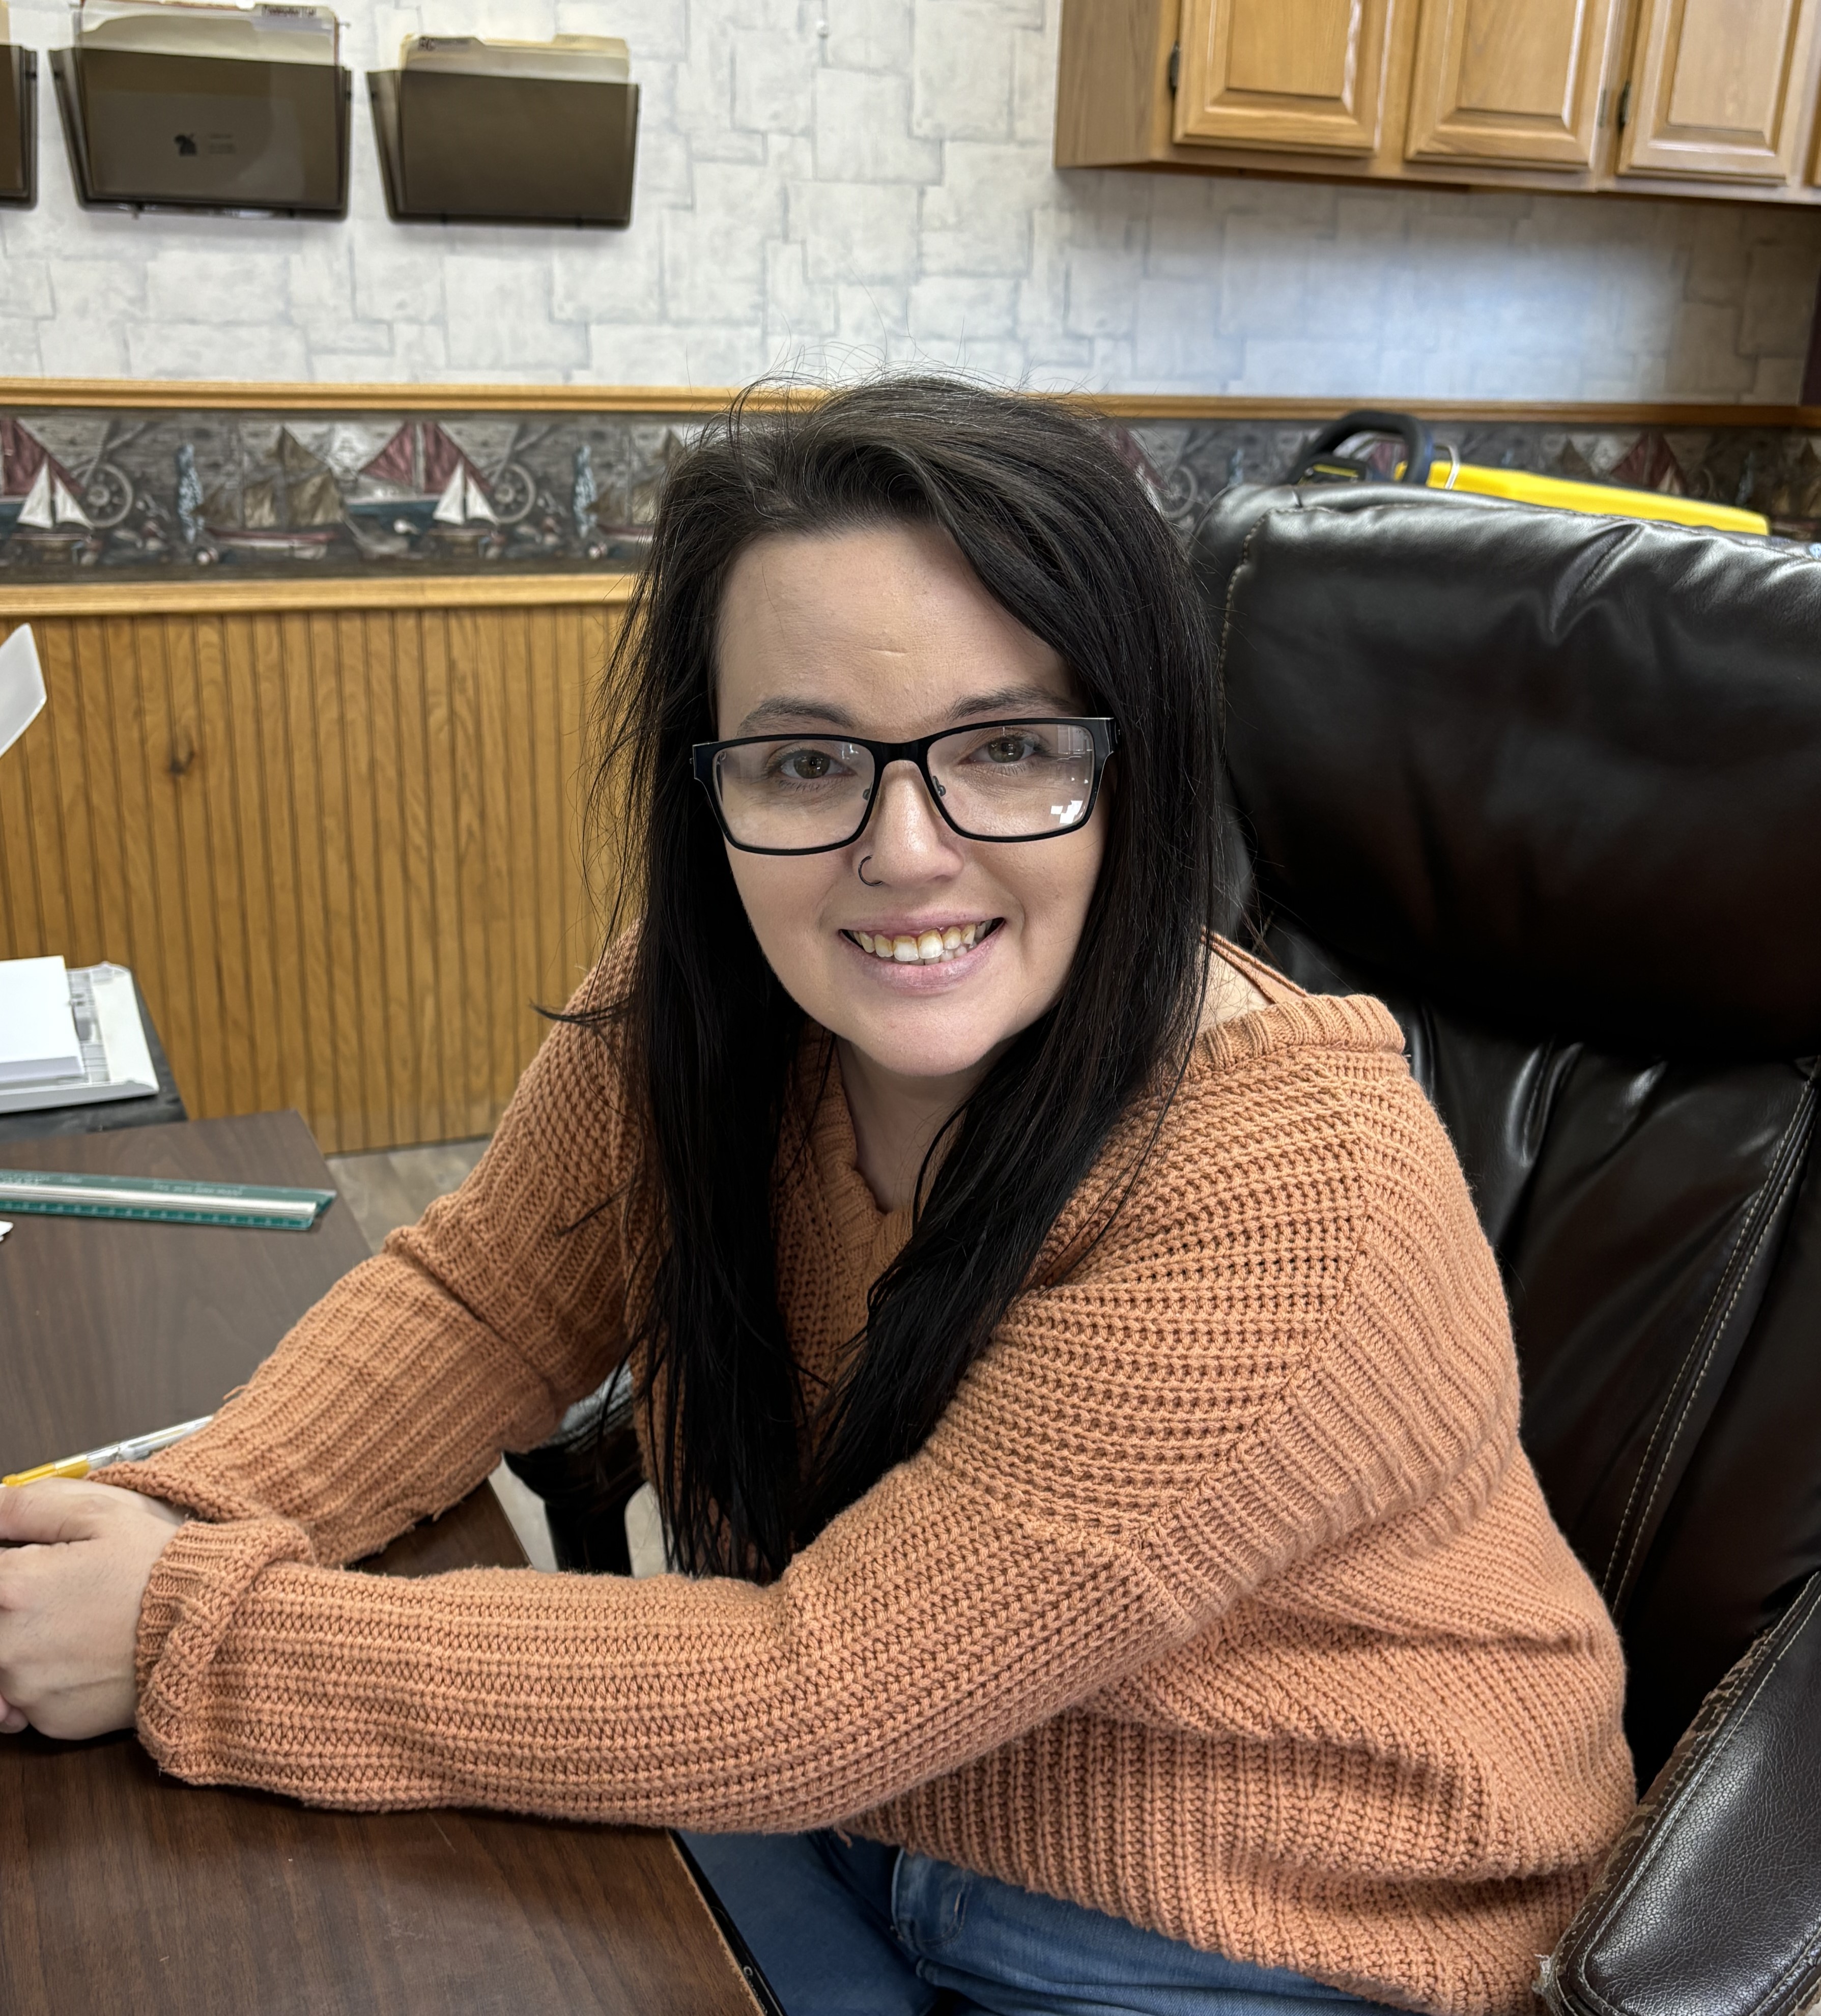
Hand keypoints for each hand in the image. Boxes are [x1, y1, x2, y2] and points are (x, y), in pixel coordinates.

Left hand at [0, 1479, 187, 1738]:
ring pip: (1, 1664)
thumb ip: (29, 1508)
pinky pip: (26, 1701)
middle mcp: (8, 1645)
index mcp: (13, 1587)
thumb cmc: (159, 1567)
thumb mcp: (102, 1514)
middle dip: (14, 1608)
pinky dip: (48, 1680)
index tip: (29, 1566)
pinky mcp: (49, 1722)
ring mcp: (26, 1689)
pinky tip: (86, 1657)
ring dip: (25, 1645)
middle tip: (57, 1596)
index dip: (9, 1567)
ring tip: (77, 1626)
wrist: (212, 1630)